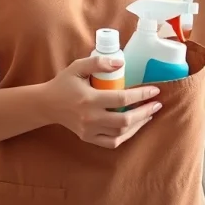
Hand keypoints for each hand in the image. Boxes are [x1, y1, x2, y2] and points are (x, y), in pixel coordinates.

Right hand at [40, 55, 162, 148]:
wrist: (47, 104)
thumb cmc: (64, 83)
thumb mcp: (77, 67)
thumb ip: (98, 63)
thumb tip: (120, 63)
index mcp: (88, 99)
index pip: (121, 98)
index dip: (141, 95)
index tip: (154, 90)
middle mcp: (90, 117)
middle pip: (125, 119)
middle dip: (145, 112)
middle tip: (157, 104)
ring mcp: (89, 131)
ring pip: (121, 132)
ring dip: (138, 124)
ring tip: (149, 114)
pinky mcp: (88, 138)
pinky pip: (112, 142)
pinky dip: (126, 135)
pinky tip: (134, 126)